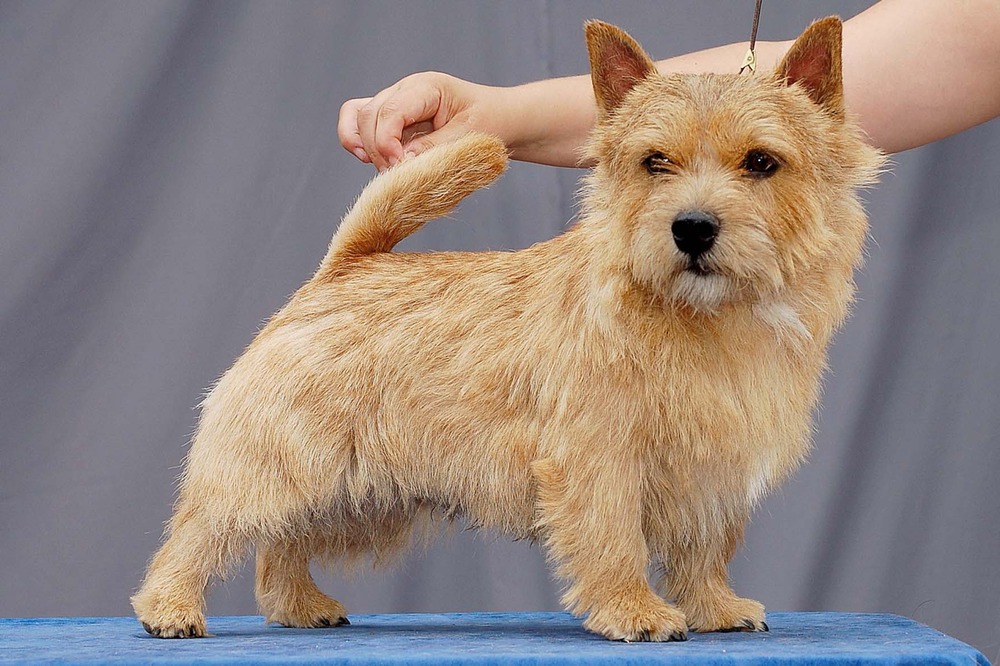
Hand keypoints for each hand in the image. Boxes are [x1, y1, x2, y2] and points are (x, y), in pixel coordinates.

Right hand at [338, 72, 497, 171]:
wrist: (501, 120)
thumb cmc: (491, 124)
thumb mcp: (468, 137)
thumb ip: (433, 148)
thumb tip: (400, 162)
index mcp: (426, 87)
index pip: (389, 111)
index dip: (386, 143)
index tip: (399, 168)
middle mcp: (405, 90)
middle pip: (369, 116)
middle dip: (378, 150)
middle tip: (399, 177)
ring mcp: (395, 102)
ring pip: (359, 118)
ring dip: (367, 148)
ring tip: (388, 171)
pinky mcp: (391, 118)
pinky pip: (358, 120)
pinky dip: (355, 139)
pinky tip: (367, 159)